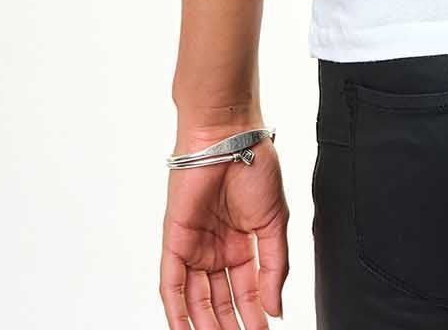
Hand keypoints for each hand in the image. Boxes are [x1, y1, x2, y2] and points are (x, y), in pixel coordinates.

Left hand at [160, 136, 287, 327]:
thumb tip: (276, 307)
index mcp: (242, 243)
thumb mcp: (275, 221)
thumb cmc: (254, 163)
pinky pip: (171, 285)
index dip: (255, 316)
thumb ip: (274, 266)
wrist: (230, 136)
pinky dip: (176, 311)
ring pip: (195, 300)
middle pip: (220, 301)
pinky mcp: (175, 241)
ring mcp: (194, 247)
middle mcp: (216, 249)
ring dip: (205, 326)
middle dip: (230, 326)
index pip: (247, 291)